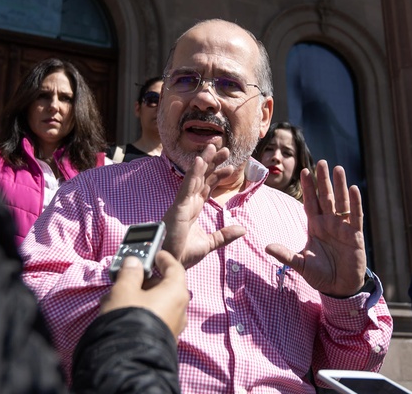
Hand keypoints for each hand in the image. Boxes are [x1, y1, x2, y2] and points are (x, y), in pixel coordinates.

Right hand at [99, 251, 188, 339]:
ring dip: (144, 297)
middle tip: (132, 276)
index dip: (164, 258)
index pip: (175, 268)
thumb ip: (130, 273)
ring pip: (160, 304)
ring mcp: (175, 326)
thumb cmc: (129, 318)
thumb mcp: (124, 290)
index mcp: (176, 292)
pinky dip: (145, 311)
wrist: (128, 359)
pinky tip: (127, 313)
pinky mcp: (166, 339)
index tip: (156, 254)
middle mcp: (181, 309)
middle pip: (167, 286)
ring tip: (123, 296)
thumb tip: (134, 262)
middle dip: (149, 280)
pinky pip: (157, 318)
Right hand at [161, 144, 245, 267]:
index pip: (208, 186)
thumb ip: (224, 235)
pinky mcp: (178, 208)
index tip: (231, 166)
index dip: (218, 175)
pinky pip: (186, 187)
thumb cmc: (182, 254)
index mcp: (194, 209)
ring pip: (194, 177)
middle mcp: (188, 203)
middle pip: (202, 177)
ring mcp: (182, 204)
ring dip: (204, 161)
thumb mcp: (209, 243)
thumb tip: (242, 229)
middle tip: (224, 148)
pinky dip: (193, 173)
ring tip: (213, 146)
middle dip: (213, 162)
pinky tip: (199, 160)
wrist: (169, 265)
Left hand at [265, 160, 365, 296]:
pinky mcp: (356, 235)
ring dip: (340, 186)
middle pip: (326, 197)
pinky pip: (356, 216)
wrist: (339, 288)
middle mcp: (329, 223)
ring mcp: (343, 227)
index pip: (310, 202)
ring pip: (341, 202)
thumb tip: (266, 248)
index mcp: (315, 226)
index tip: (304, 171)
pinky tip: (354, 189)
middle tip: (322, 161)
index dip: (308, 187)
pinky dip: (355, 203)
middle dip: (323, 180)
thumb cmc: (320, 275)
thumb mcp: (301, 264)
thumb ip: (286, 255)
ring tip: (338, 168)